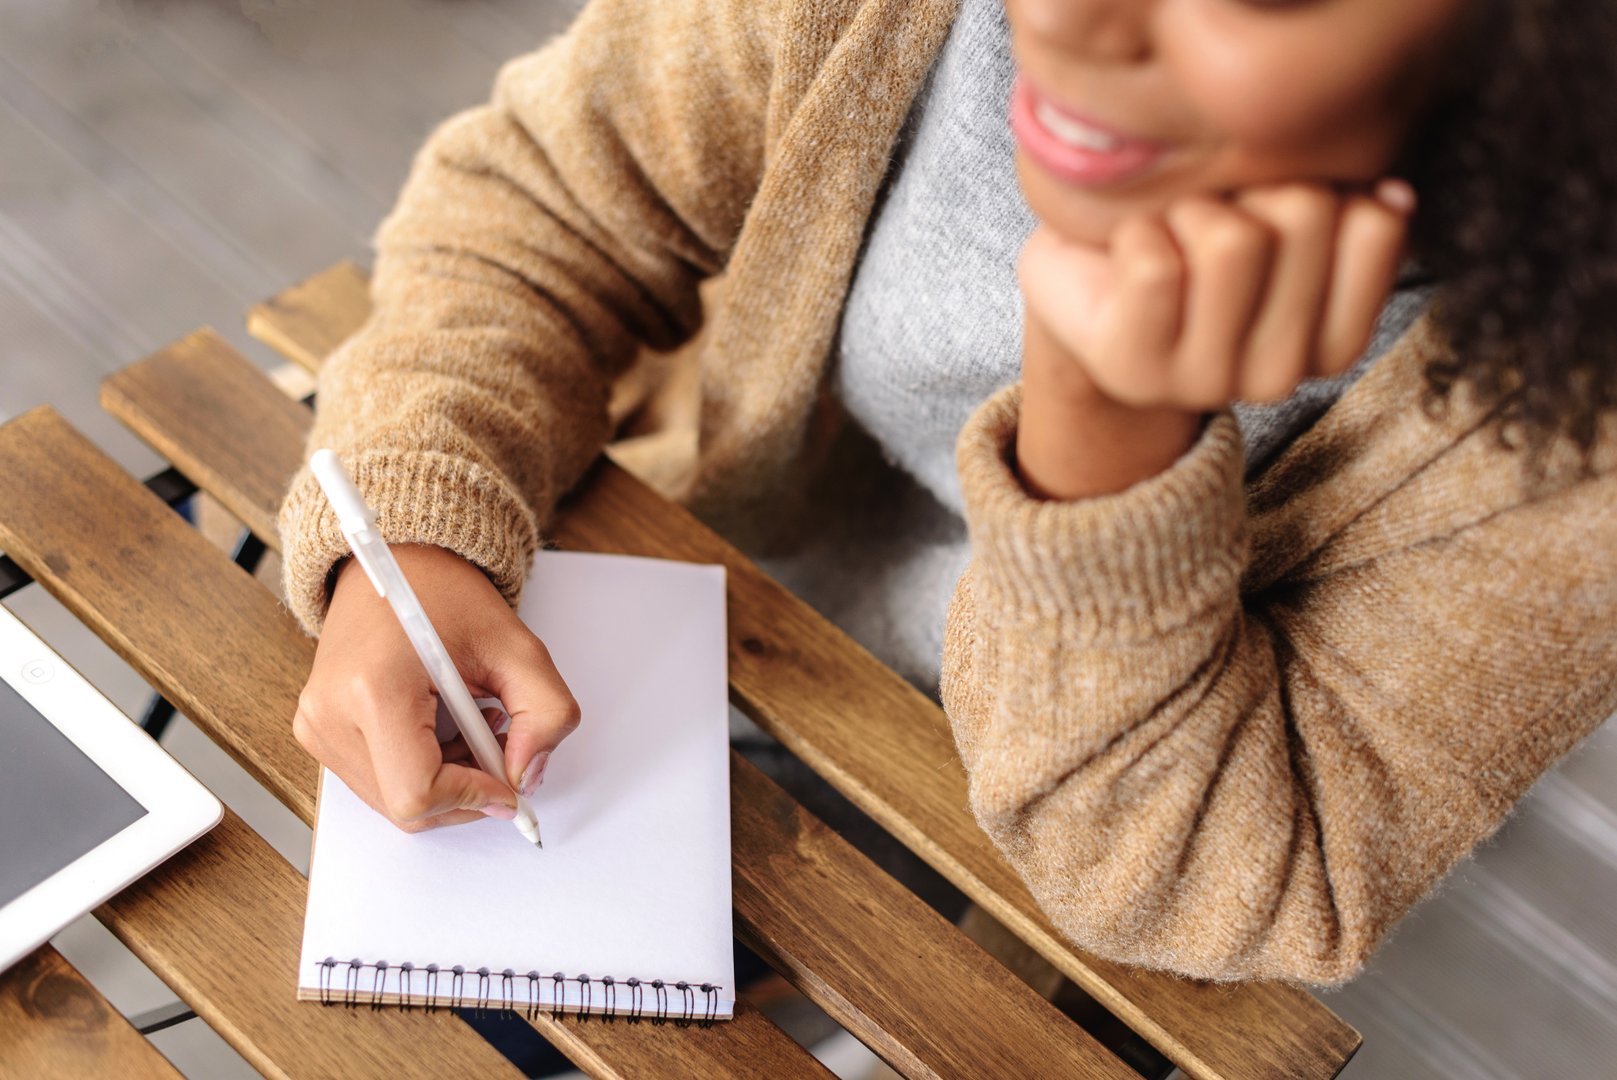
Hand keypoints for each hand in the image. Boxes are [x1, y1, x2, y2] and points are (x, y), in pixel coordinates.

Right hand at [293, 544, 579, 831]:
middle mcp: (330, 712)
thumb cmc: (447, 596)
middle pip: (406, 807)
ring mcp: (316, 725)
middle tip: (497, 741)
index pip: (418, 793)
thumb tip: (526, 777)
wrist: (398, 563)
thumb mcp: (518, 647)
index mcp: (373, 689)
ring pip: (394, 801)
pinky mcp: (316, 730)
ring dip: (445, 780)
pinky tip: (442, 728)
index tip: (508, 782)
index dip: (473, 798)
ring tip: (470, 724)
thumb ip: (545, 714)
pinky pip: (378, 781)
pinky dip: (421, 769)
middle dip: (464, 790)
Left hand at [1014, 179, 1415, 498]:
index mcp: (1334, 340)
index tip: (1272, 199)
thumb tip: (1393, 195)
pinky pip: (1156, 264)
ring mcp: (1207, 382)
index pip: (1373, 223)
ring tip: (1170, 229)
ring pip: (1231, 241)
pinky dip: (1135, 231)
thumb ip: (1345, 205)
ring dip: (1190, 208)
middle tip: (1210, 211)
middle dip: (1248, 185)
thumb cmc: (1190, 237)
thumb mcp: (1278, 212)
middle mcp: (1280, 376)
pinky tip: (1127, 251)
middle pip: (1302, 214)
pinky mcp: (1137, 369)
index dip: (1316, 179)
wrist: (1085, 283)